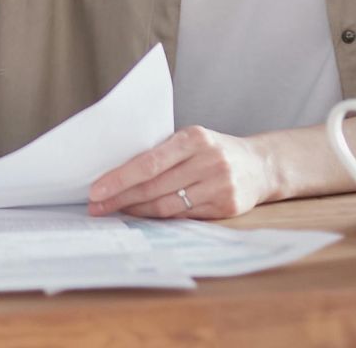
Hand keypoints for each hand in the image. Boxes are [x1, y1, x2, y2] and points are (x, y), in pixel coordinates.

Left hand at [87, 125, 275, 219]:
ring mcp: (219, 185)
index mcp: (194, 138)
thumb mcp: (192, 140)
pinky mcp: (226, 207)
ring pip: (167, 206)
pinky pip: (183, 217)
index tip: (96, 190)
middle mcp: (209, 161)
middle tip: (96, 206)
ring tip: (115, 212)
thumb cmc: (214, 151)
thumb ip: (162, 152)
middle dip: (120, 198)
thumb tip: (116, 171)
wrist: (260, 166)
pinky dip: (159, 218)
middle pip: (154, 186)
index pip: (149, 162)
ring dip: (136, 211)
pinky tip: (143, 216)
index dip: (120, 178)